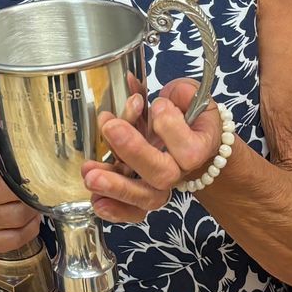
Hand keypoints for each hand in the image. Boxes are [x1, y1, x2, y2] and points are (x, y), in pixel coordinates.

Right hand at [0, 141, 40, 252]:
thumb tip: (30, 152)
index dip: (15, 159)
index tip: (29, 159)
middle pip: (11, 191)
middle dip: (31, 187)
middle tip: (40, 183)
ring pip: (17, 215)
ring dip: (33, 208)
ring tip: (35, 201)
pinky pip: (13, 239)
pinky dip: (29, 230)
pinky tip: (31, 220)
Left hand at [89, 78, 220, 220]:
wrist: (193, 138)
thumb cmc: (187, 114)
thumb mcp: (188, 95)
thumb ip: (169, 91)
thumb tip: (131, 81)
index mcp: (200, 146)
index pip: (188, 149)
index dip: (171, 128)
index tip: (156, 105)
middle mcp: (182, 171)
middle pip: (163, 175)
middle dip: (134, 152)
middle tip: (111, 129)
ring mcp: (163, 185)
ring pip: (147, 196)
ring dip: (117, 187)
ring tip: (91, 174)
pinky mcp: (145, 192)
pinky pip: (134, 210)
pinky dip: (115, 209)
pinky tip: (97, 201)